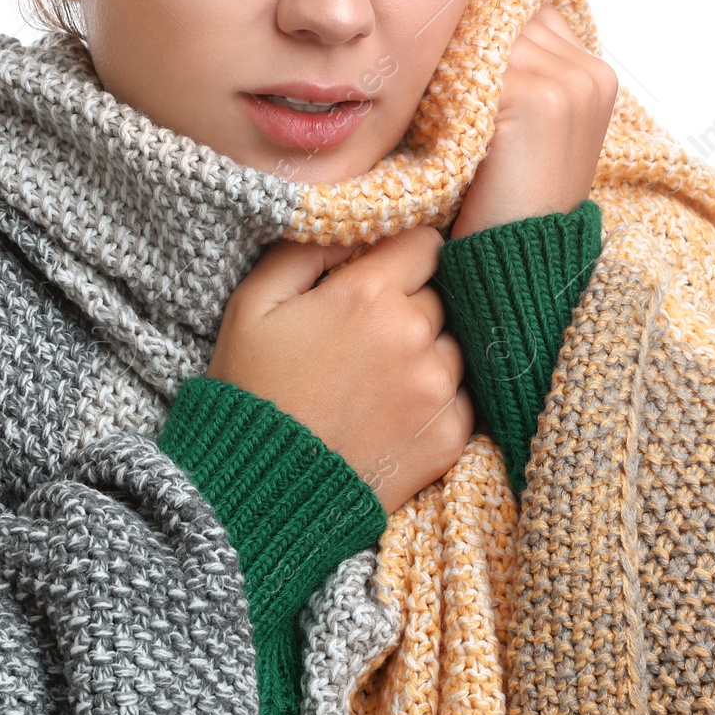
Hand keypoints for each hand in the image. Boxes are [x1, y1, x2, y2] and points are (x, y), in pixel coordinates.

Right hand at [208, 226, 472, 514]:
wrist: (259, 493)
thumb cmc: (250, 390)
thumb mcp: (254, 303)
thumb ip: (305, 249)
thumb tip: (352, 221)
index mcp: (369, 295)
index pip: (426, 243)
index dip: (403, 253)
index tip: (382, 271)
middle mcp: (415, 337)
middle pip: (443, 293)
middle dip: (412, 303)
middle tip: (368, 332)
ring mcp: (437, 390)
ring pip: (457, 344)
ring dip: (429, 351)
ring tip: (379, 375)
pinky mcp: (449, 437)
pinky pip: (464, 396)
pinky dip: (438, 398)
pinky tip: (393, 410)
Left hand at [447, 1, 617, 240]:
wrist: (521, 257)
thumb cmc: (512, 194)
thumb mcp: (526, 124)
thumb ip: (518, 71)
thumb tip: (466, 17)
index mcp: (596, 74)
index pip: (528, 13)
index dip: (485, 32)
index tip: (454, 65)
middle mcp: (591, 73)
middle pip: (508, 19)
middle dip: (467, 43)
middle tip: (439, 89)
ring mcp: (571, 84)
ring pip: (488, 38)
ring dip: (454, 63)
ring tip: (439, 110)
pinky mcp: (540, 99)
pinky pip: (476, 66)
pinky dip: (449, 90)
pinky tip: (440, 123)